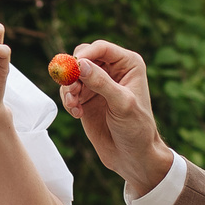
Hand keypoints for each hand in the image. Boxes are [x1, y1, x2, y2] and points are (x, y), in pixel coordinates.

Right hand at [61, 41, 172, 196]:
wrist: (132, 156)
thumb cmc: (136, 129)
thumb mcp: (122, 104)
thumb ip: (101, 83)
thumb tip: (81, 65)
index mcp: (128, 64)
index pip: (101, 48)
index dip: (85, 55)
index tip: (73, 68)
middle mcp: (112, 70)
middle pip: (83, 57)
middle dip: (73, 72)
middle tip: (71, 89)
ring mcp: (97, 84)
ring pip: (72, 74)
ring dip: (68, 88)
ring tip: (74, 105)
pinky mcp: (86, 98)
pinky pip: (68, 90)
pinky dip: (68, 100)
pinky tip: (76, 114)